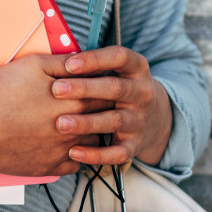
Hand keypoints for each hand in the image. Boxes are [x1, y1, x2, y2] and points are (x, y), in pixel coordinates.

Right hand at [0, 54, 113, 177]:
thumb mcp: (32, 65)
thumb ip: (64, 63)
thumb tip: (84, 61)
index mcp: (72, 100)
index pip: (104, 94)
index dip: (106, 88)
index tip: (107, 85)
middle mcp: (72, 127)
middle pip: (101, 119)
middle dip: (104, 111)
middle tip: (105, 105)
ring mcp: (60, 150)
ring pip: (91, 144)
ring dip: (92, 134)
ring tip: (89, 125)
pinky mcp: (46, 166)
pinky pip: (74, 165)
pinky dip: (77, 156)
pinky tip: (71, 146)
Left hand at [48, 46, 173, 166]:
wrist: (155, 116)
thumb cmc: (120, 86)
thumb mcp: (117, 69)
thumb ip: (93, 65)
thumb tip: (56, 60)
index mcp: (137, 68)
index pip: (119, 57)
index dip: (94, 60)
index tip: (68, 64)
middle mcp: (142, 93)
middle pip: (115, 88)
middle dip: (84, 89)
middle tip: (56, 90)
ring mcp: (139, 120)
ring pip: (114, 121)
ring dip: (86, 122)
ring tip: (60, 123)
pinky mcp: (135, 145)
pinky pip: (117, 153)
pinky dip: (95, 154)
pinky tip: (73, 151)